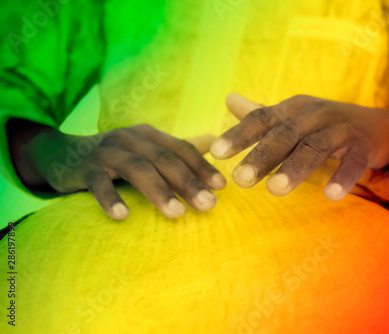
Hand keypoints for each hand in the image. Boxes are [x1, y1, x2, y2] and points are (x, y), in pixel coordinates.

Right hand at [10, 121, 225, 219]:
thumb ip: (176, 148)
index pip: (181, 149)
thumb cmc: (116, 158)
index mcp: (149, 135)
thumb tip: (213, 141)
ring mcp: (107, 152)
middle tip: (208, 204)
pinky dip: (110, 198)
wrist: (64, 154)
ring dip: (159, 191)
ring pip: (137, 169)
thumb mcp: (146, 149)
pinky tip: (123, 215)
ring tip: (177, 213)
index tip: (222, 187)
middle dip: (188, 182)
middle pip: (164, 159)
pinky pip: (98, 183)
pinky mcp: (85, 168)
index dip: (202, 166)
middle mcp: (131, 138)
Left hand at [210, 94, 388, 200]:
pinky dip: (342, 177)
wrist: (378, 126)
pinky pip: (353, 162)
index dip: (239, 134)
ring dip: (294, 168)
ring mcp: (341, 129)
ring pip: (314, 147)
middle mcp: (315, 114)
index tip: (215, 152)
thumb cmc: (325, 125)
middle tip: (240, 179)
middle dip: (262, 156)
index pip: (262, 119)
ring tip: (274, 189)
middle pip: (285, 134)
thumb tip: (228, 99)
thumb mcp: (293, 117)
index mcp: (294, 109)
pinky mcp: (363, 146)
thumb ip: (261, 114)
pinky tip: (330, 195)